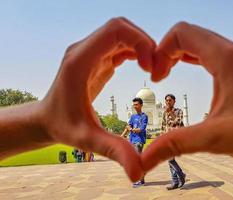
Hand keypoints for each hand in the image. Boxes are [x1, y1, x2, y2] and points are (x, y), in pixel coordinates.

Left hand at [38, 17, 154, 180]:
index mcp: (80, 62)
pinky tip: (144, 68)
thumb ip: (114, 151)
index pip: (115, 31)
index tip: (150, 68)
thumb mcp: (88, 140)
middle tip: (156, 69)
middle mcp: (83, 50)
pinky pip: (120, 44)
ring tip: (153, 70)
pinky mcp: (96, 57)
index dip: (140, 42)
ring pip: (122, 33)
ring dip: (142, 46)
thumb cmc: (63, 127)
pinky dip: (136, 51)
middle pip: (121, 27)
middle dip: (145, 42)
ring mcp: (89, 51)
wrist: (47, 119)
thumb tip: (138, 171)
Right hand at [143, 22, 232, 197]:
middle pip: (190, 35)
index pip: (182, 33)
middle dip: (167, 52)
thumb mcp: (215, 138)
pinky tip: (191, 74)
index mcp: (227, 58)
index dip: (160, 49)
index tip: (156, 75)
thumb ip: (175, 144)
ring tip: (168, 74)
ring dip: (181, 55)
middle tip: (159, 77)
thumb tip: (143, 159)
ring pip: (203, 43)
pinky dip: (195, 59)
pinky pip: (214, 53)